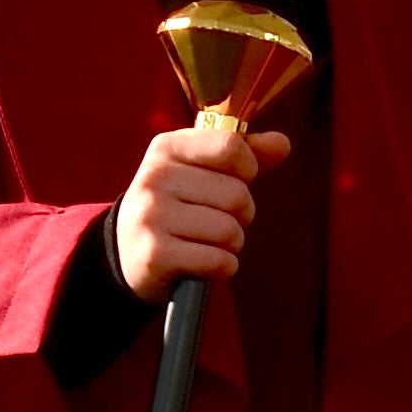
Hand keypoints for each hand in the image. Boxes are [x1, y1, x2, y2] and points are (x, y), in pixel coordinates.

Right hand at [116, 116, 289, 299]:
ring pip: (229, 231)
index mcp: (167, 148)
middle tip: (216, 219)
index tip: (238, 179)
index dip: (248, 168)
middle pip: (237, 194)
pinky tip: (204, 263)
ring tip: (208, 241)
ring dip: (232, 243)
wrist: (128, 250)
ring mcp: (152, 216)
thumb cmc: (178, 204)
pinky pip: (218, 261)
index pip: (230, 146)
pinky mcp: (156, 254)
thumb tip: (283, 144)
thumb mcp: (200, 170)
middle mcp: (154, 177)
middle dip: (241, 214)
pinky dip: (223, 266)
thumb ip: (244, 155)